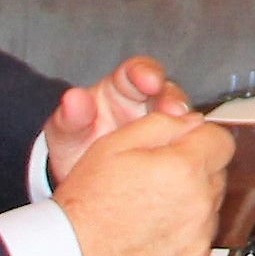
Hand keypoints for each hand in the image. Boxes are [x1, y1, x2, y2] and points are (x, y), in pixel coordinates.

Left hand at [44, 57, 182, 175]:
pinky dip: (188, 149)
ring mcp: (162, 126)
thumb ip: (69, 116)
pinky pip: (185, 145)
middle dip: (174, 100)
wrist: (81, 184)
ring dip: (186, 125)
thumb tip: (73, 98)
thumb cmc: (74, 146)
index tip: (151, 82)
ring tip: (185, 136)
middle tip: (175, 112)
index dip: (147, 73)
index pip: (139, 71)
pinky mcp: (171, 148)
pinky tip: (187, 158)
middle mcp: (147, 103)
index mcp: (122, 87)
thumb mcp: (66, 133)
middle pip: (169, 92)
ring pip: (182, 119)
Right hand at [52, 95, 232, 255]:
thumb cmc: (85, 207)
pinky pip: (197, 248)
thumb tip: (191, 122)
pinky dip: (180, 243)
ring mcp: (198, 242)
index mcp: (185, 168)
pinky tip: (149, 241)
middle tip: (154, 182)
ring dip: (188, 208)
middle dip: (193, 174)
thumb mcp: (114, 145)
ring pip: (208, 213)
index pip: (221, 141)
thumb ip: (161, 124)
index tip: (184, 147)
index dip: (200, 140)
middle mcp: (200, 205)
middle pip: (216, 177)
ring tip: (146, 214)